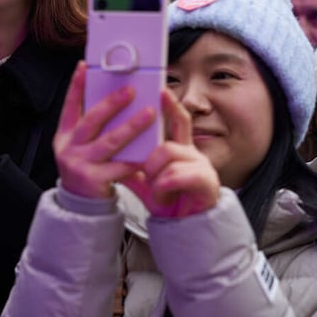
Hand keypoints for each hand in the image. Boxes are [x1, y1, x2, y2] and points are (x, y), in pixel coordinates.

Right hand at [53, 61, 154, 198]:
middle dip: (112, 103)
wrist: (80, 204)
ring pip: (109, 142)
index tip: (85, 65)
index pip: (69, 106)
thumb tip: (113, 98)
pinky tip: (150, 149)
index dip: (76, 85)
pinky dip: (136, 158)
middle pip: (91, 121)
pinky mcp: (94, 180)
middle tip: (131, 90)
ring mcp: (80, 164)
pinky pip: (120, 166)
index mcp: (64, 135)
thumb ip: (89, 126)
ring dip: (131, 126)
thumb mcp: (79, 145)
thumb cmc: (86, 167)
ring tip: (149, 113)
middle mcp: (68, 148)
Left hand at [123, 89, 219, 217]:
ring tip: (154, 187)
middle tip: (146, 163)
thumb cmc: (170, 200)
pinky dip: (163, 185)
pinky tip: (162, 194)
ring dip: (155, 172)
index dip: (170, 105)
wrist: (188, 227)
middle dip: (155, 146)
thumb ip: (132, 167)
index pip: (177, 121)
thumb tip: (110, 154)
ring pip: (168, 155)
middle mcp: (192, 153)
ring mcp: (200, 166)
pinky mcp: (206, 181)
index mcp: (179, 150)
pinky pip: (175, 176)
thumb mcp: (146, 182)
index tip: (161, 90)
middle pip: (173, 134)